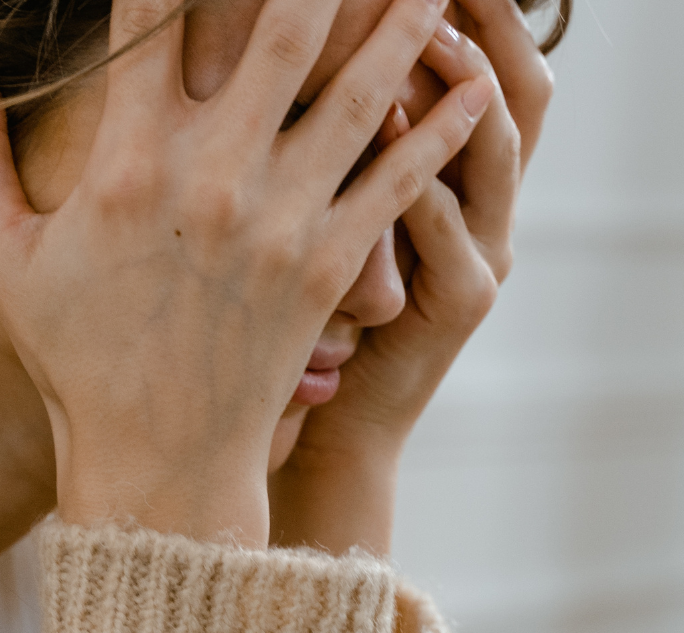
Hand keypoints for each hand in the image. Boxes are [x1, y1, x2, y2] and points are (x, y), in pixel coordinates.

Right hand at [0, 0, 493, 546]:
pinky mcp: (325, 271)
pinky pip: (395, 183)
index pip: (154, 9)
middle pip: (282, 24)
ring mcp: (277, 224)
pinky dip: (442, 131)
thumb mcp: (0, 258)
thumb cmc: (74, 361)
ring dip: (406, 19)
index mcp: (124, 163)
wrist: (155, 460)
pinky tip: (477, 88)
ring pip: (360, 89)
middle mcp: (210, 177)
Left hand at [270, 0, 552, 554]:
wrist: (326, 426)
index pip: (476, 70)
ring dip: (460, 80)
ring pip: (495, 147)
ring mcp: (482, 254)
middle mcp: (482, 208)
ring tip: (424, 23)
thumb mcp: (328, 229)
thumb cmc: (304, 325)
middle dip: (485, 20)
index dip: (468, 12)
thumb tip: (283, 83)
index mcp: (451, 181)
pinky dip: (422, 173)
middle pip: (515, 88)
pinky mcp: (461, 303)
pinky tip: (389, 122)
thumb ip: (326, 154)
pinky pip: (450, 227)